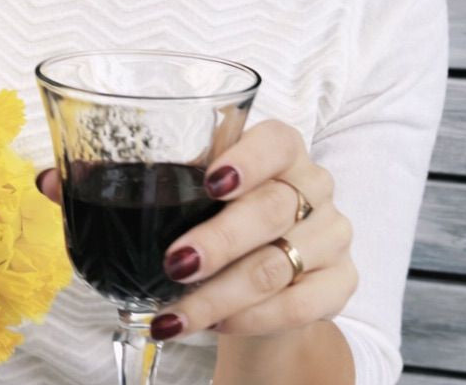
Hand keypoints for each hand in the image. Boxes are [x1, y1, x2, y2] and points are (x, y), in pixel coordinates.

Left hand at [150, 120, 356, 341]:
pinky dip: (252, 318)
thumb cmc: (229, 216)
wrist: (263, 272)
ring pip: (277, 265)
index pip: (276, 142)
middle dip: (219, 241)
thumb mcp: (209, 190)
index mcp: (284, 149)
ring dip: (220, 294)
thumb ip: (188, 177)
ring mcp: (332, 233)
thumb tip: (123, 184)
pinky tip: (216, 324)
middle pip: (270, 210)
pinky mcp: (342, 280)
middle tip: (176, 263)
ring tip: (177, 313)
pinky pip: (298, 305)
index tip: (212, 182)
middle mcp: (315, 184)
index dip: (246, 161)